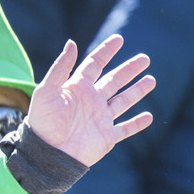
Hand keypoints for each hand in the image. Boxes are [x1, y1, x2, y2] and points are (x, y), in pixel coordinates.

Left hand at [21, 35, 153, 167]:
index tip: (119, 39)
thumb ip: (60, 67)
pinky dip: (137, 124)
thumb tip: (71, 42)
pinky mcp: (106, 138)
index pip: (95, 64)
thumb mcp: (46, 91)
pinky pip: (125, 129)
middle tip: (144, 59)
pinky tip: (148, 117)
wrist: (46, 154)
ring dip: (137, 91)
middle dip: (129, 69)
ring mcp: (100, 119)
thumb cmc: (42, 122)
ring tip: (151, 80)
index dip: (106, 51)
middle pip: (114, 80)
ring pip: (123, 101)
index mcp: (77, 88)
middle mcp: (91, 101)